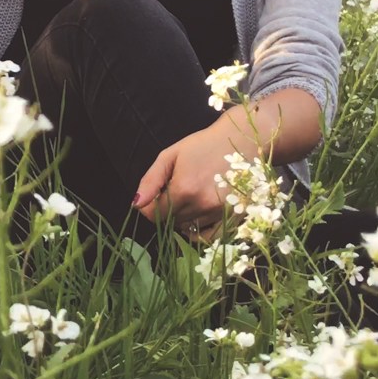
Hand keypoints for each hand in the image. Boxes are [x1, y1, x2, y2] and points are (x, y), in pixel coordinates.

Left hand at [133, 123, 245, 240]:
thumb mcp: (170, 155)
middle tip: (174, 191)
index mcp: (184, 189)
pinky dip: (199, 233)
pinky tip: (197, 219)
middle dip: (166, 210)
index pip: (153, 214)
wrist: (241, 141)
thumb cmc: (203, 145)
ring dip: (182, 217)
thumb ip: (151, 180)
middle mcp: (202, 205)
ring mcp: (220, 214)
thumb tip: (136, 204)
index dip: (148, 207)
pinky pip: (210, 238)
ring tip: (190, 197)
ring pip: (188, 228)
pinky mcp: (235, 218)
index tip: (154, 196)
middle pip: (170, 222)